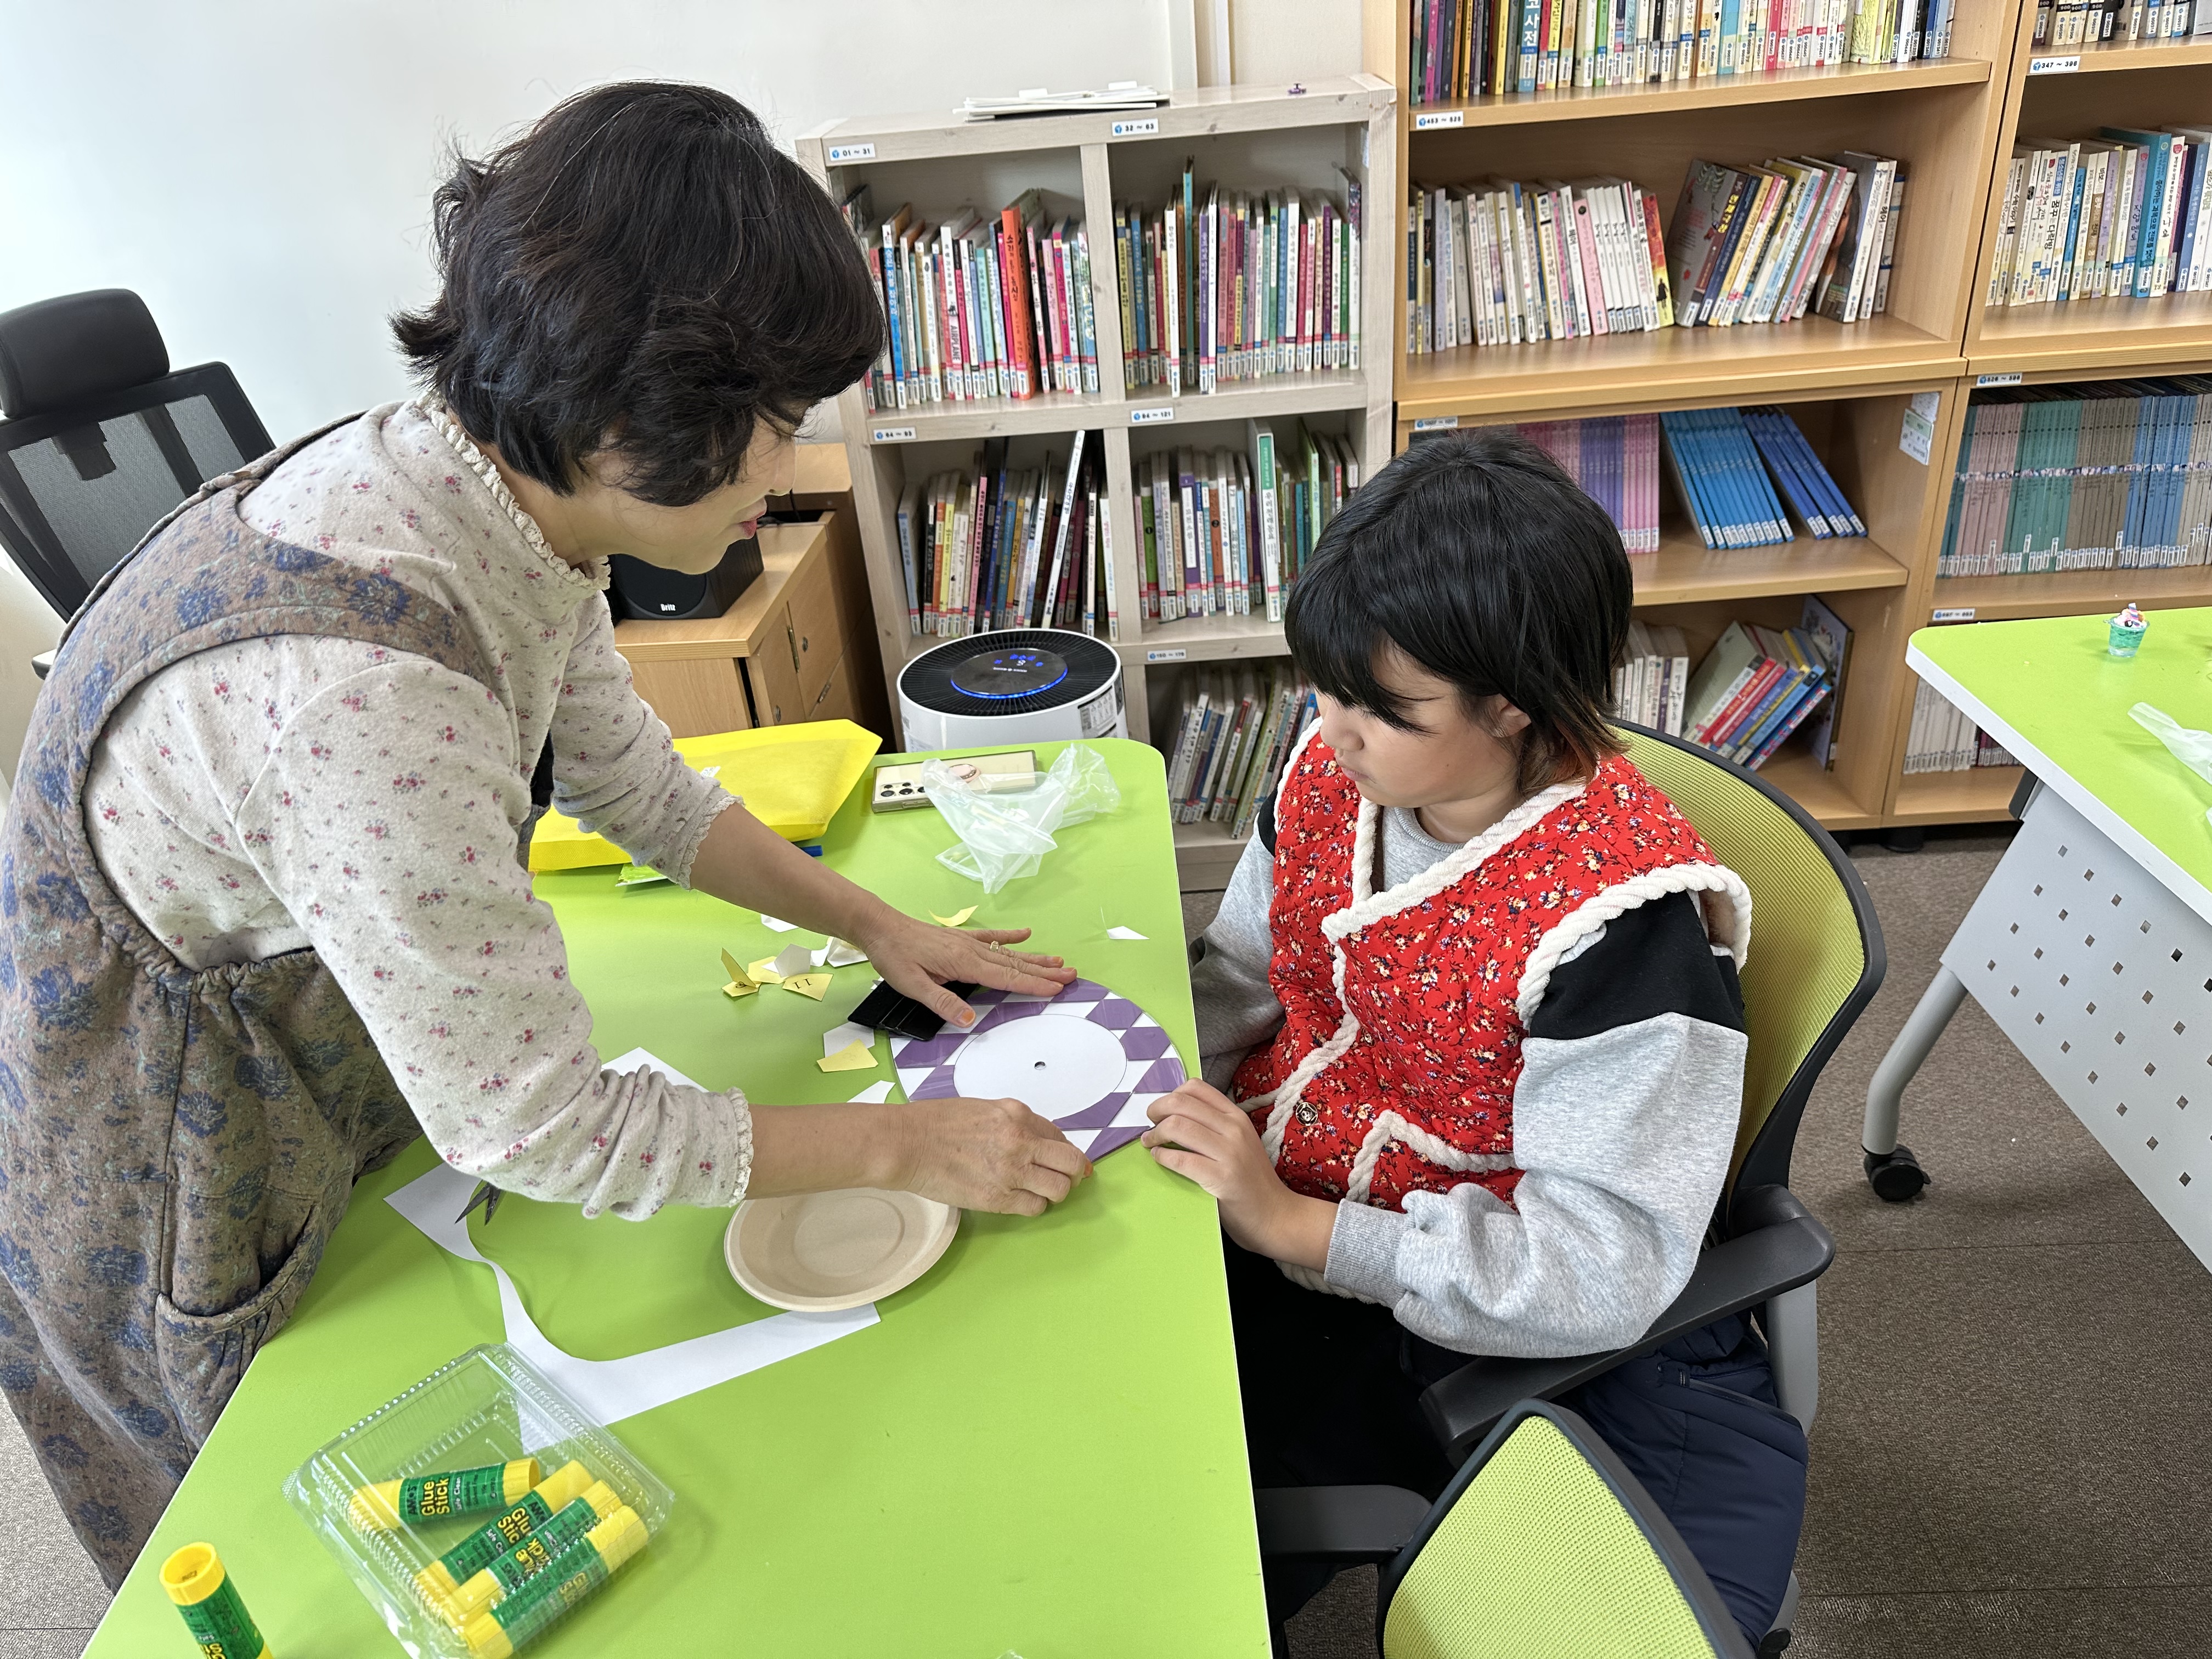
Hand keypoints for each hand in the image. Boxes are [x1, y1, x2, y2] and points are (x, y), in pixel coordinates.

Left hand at [853, 910, 1074, 1028]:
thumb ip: (942, 1003)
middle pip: (1015, 964)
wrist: (880, 927)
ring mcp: (967, 943)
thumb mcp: (913, 985)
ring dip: (1034, 958)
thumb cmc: (894, 956)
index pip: (1006, 978)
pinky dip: (1010, 937)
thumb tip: (969, 1020)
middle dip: (1044, 972)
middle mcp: (971, 951)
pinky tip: (1025, 934)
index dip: (1033, 985)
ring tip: (1058, 961)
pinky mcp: (960, 938)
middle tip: (1071, 975)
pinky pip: (991, 937)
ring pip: (1008, 953)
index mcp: (963, 964)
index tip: (1056, 989)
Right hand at [888, 1097, 1091, 1215]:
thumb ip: (1011, 1123)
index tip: (1064, 1160)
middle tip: (1065, 1178)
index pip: (1058, 1135)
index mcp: (1017, 1113)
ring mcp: (1011, 1171)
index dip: (1063, 1151)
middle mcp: (1021, 1140)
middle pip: (1071, 1162)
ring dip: (1054, 1192)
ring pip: (1059, 1188)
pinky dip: (1032, 1205)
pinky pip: (1034, 1207)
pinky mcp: (998, 1198)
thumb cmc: (934, 1124)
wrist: (907, 1143)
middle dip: (1073, 1172)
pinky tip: (1018, 1200)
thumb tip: (1034, 1141)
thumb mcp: (982, 1109)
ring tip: (1039, 1192)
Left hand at [1143, 1081, 1335, 1269]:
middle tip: (1150, 1124)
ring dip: (1155, 1134)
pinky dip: (1163, 1156)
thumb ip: (1214, 1128)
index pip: (1196, 1088)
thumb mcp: (1238, 1143)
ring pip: (1178, 1126)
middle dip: (1157, 1111)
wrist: (1276, 1215)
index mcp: (1236, 1117)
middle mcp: (1234, 1129)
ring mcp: (1229, 1153)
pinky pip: (1182, 1159)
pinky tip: (1160, 1159)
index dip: (1171, 1095)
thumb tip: (1173, 1116)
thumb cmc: (1252, 1181)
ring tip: (1150, 1143)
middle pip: (1181, 1103)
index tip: (1161, 1110)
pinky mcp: (1222, 1178)